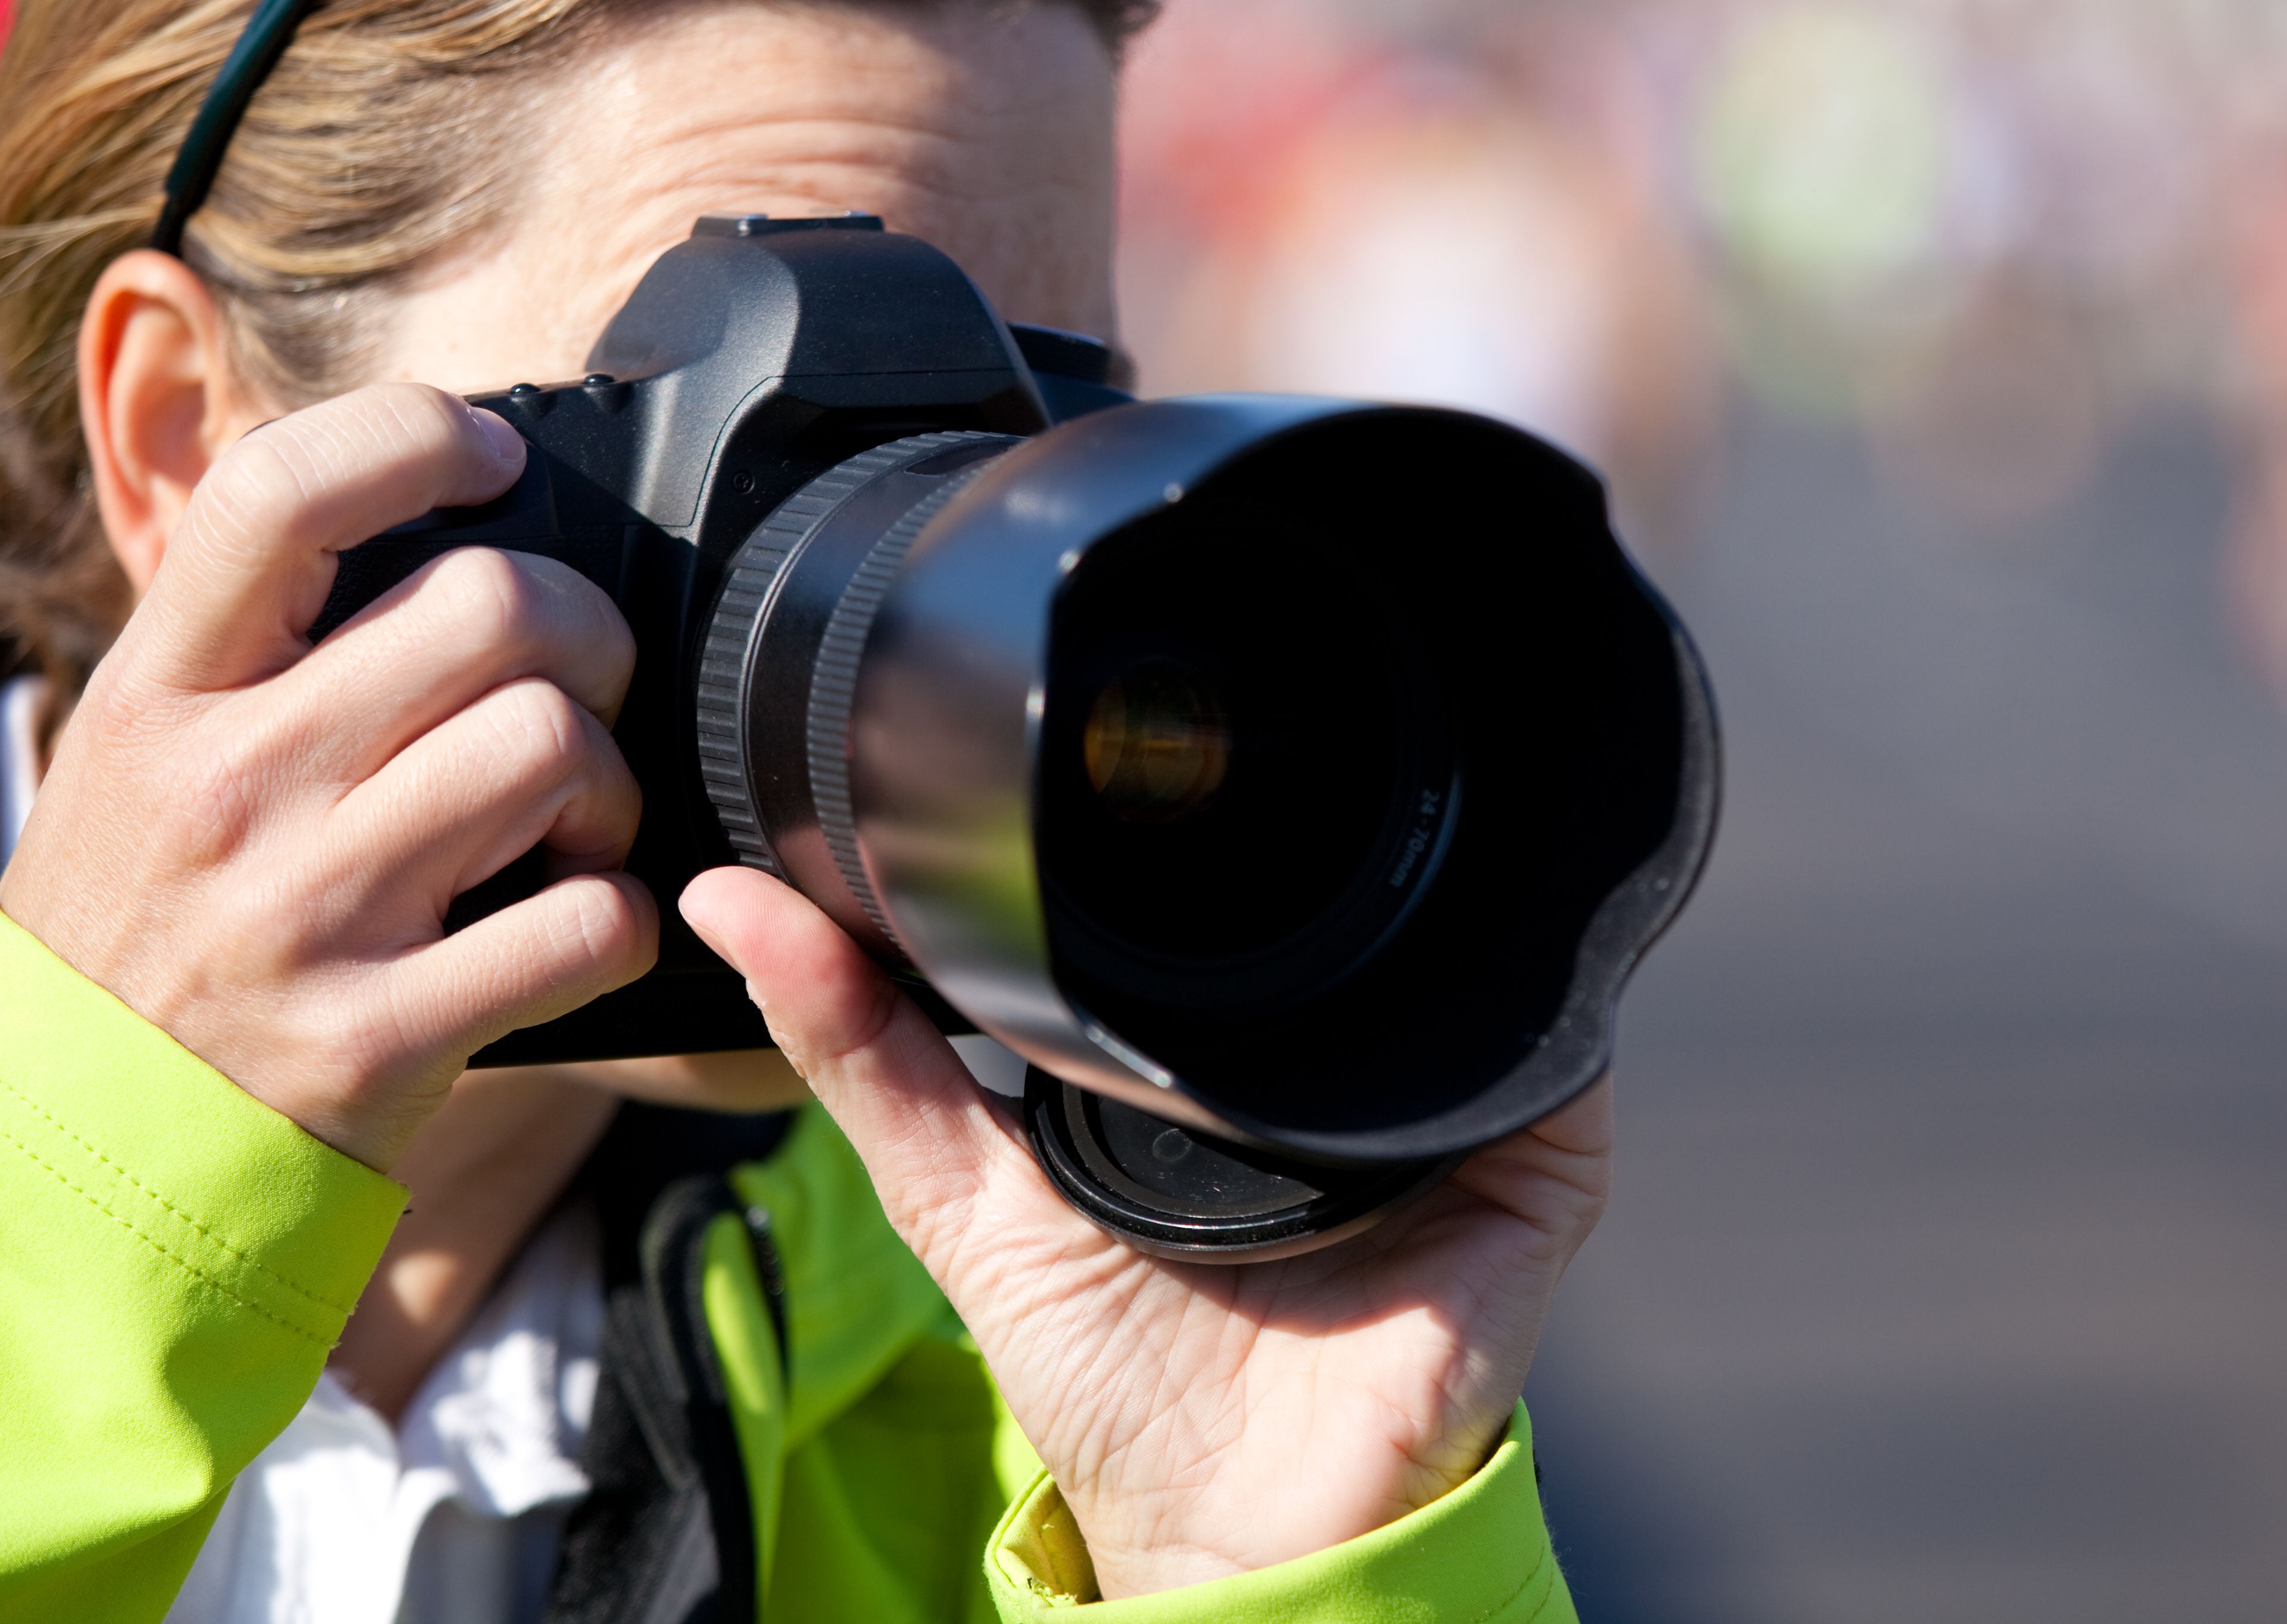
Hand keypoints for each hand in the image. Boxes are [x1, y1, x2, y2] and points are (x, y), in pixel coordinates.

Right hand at [0, 384, 657, 1169]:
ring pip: (550, 747)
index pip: (283, 491)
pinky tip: (578, 925)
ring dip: (607, 782)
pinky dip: (623, 919)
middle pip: (490, 607)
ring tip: (573, 822)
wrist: (66, 1163)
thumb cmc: (147, 927)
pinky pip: (588, 924)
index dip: (418, 436)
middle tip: (574, 690)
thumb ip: (260, 645)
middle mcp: (226, 788)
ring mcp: (305, 916)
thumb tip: (436, 513)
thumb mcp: (142, 757)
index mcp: (159, 696)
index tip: (491, 461)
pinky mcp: (379, 1038)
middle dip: (583, 635)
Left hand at [685, 867, 1608, 1598]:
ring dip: (1423, 903)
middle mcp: (1336, 1058)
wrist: (1246, 1532)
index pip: (1199, 902)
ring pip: (1458, 949)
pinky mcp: (1537, 1161)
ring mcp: (1447, 1102)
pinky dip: (1528, 1017)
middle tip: (1214, 779)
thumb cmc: (1111, 1386)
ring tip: (1345, 853)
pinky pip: (1559, 1059)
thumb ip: (855, 1054)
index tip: (1097, 753)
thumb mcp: (959, 1198)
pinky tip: (1459, 976)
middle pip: (1340, 906)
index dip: (1153, 828)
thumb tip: (728, 907)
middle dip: (1299, 842)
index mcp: (1209, 1049)